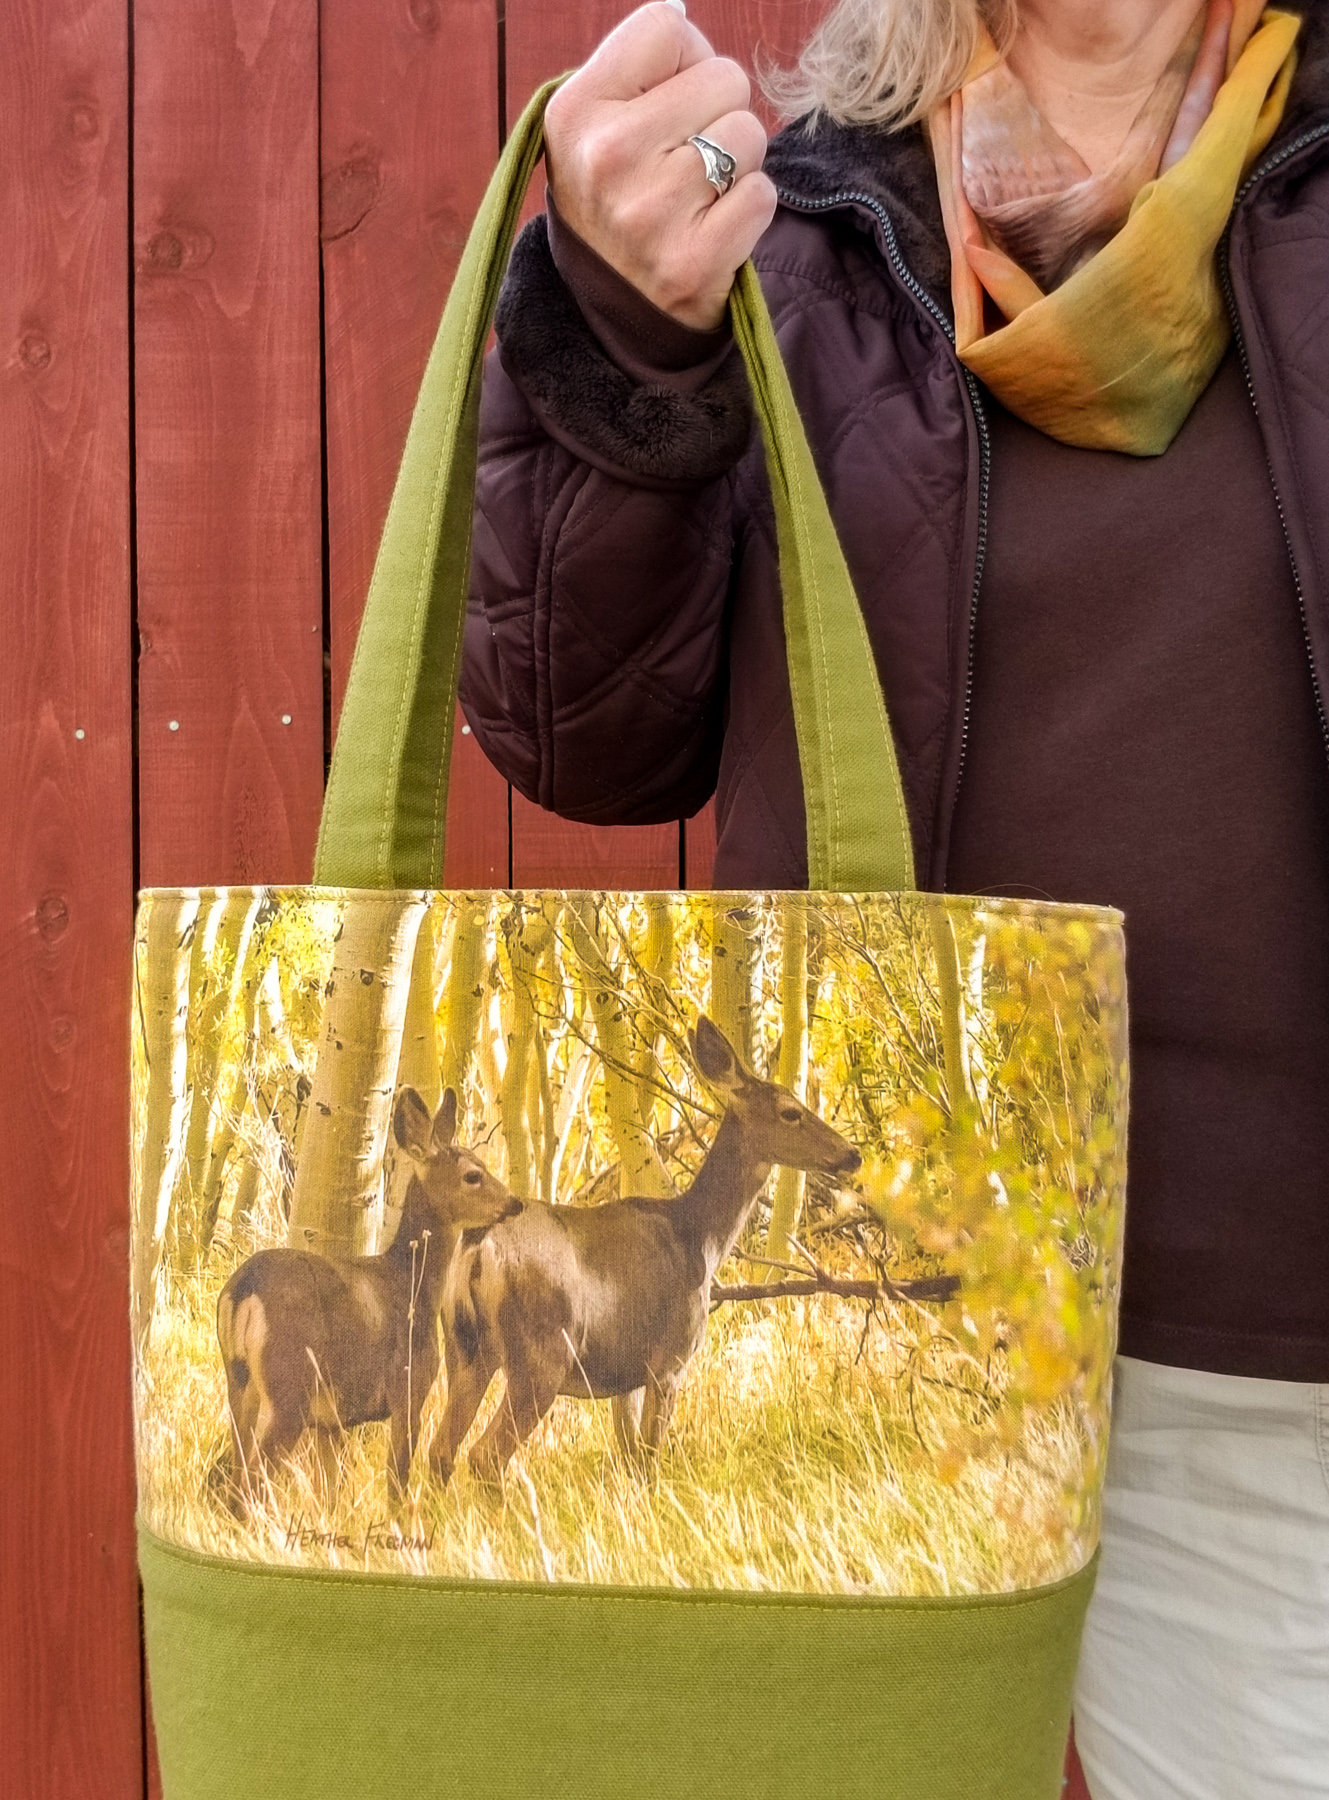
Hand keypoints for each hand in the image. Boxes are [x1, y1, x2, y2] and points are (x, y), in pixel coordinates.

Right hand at [543, 3, 776, 329]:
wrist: (614, 310)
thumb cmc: (619, 196)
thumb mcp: (596, 124)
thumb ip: (637, 65)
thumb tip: (682, 14)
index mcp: (576, 110)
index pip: (668, 26)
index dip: (685, 61)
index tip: (666, 104)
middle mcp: (607, 156)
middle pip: (723, 77)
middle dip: (719, 113)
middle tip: (685, 159)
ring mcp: (649, 213)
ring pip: (748, 134)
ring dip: (739, 162)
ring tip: (699, 194)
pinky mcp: (692, 261)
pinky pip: (762, 194)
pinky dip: (749, 209)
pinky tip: (714, 227)